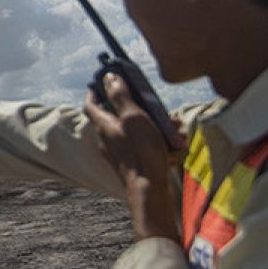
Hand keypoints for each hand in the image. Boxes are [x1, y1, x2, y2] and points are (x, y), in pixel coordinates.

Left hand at [83, 74, 180, 241]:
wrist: (149, 190)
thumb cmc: (141, 152)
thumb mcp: (132, 117)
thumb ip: (120, 97)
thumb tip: (108, 78)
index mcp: (104, 125)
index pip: (91, 104)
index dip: (94, 91)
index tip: (101, 81)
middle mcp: (108, 139)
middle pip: (117, 116)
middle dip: (138, 106)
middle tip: (155, 103)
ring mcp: (119, 153)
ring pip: (135, 130)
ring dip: (154, 124)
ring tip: (175, 126)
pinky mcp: (132, 163)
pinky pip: (144, 145)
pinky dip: (157, 140)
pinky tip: (176, 143)